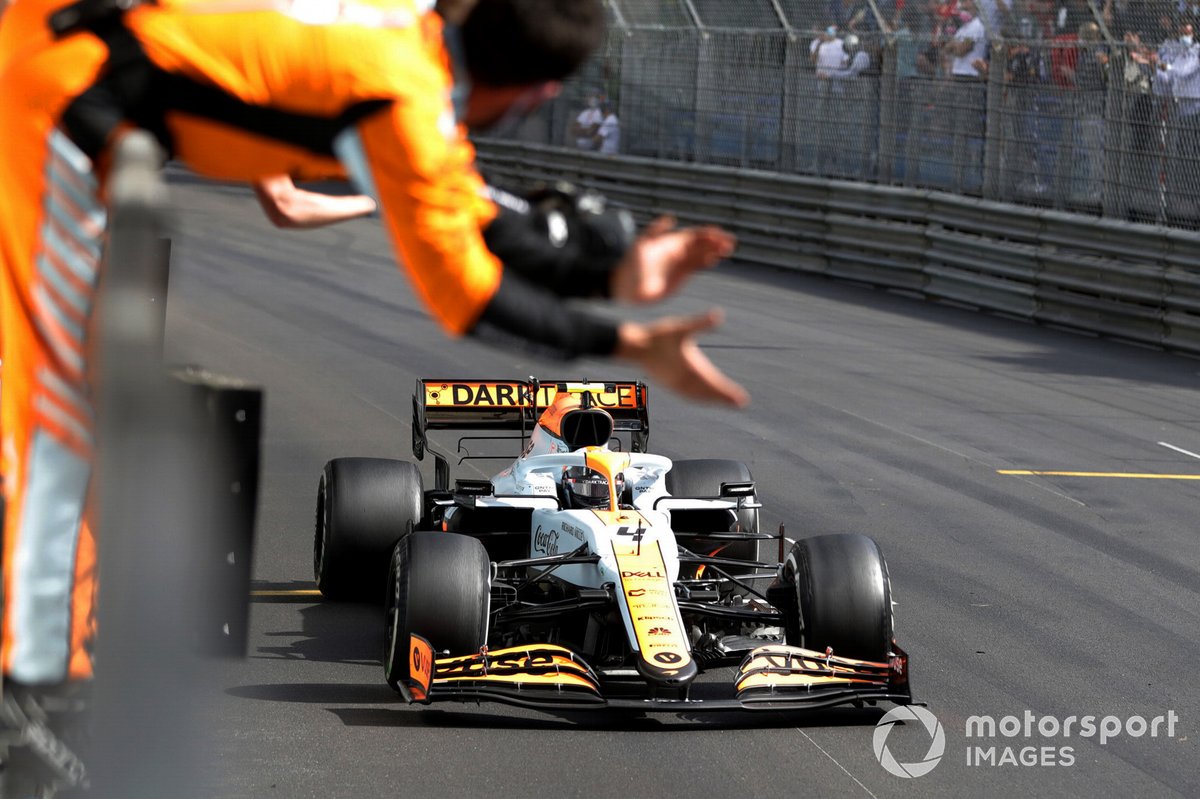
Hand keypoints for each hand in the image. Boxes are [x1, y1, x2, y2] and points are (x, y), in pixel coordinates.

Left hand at [610, 216, 734, 303]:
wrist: (626, 288)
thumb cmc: (630, 265)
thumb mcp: (641, 245)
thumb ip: (655, 231)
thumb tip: (671, 218)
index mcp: (669, 241)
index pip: (693, 235)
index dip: (706, 233)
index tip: (719, 234)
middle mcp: (676, 251)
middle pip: (700, 244)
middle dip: (715, 241)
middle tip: (730, 242)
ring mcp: (679, 264)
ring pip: (701, 255)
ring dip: (714, 251)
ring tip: (728, 250)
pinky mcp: (680, 277)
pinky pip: (696, 267)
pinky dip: (706, 262)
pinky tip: (714, 260)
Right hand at [615, 310, 748, 406]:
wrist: (633, 347)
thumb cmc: (657, 336)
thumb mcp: (680, 327)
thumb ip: (700, 322)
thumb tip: (717, 315)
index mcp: (690, 367)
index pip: (713, 383)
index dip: (728, 392)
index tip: (741, 399)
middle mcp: (684, 379)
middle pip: (708, 393)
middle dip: (723, 399)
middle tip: (740, 403)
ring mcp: (675, 384)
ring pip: (697, 396)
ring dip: (711, 400)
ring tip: (726, 403)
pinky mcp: (669, 384)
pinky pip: (687, 396)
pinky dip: (698, 399)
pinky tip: (702, 398)